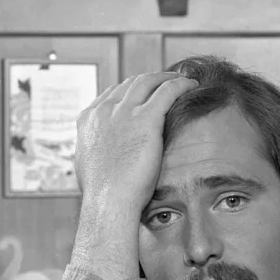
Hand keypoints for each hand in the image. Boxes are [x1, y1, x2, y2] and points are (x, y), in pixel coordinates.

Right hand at [75, 72, 197, 210]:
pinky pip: (167, 91)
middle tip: (166, 83)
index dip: (130, 91)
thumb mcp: (88, 165)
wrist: (108, 201)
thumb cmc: (101, 194)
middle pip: (130, 83)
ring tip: (181, 80)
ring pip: (149, 81)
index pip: (111, 94)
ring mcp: (124, 113)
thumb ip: (95, 150)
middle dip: (150, 81)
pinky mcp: (145, 119)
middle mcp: (104, 111)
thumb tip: (102, 151)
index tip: (144, 95)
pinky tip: (191, 85)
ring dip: (167, 77)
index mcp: (88, 120)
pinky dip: (181, 84)